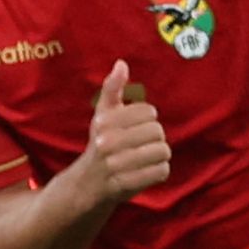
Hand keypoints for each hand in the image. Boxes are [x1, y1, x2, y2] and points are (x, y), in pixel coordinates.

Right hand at [77, 60, 171, 204]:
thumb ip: (112, 88)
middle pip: (157, 132)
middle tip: (143, 144)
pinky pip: (160, 171)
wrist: (86, 184)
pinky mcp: (127, 185)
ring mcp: (116, 166)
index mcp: (104, 122)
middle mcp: (107, 143)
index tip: (136, 126)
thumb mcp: (103, 115)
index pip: (148, 112)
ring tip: (147, 157)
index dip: (147, 119)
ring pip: (162, 151)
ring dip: (159, 155)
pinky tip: (147, 170)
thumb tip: (122, 63)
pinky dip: (159, 171)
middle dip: (154, 138)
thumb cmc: (100, 143)